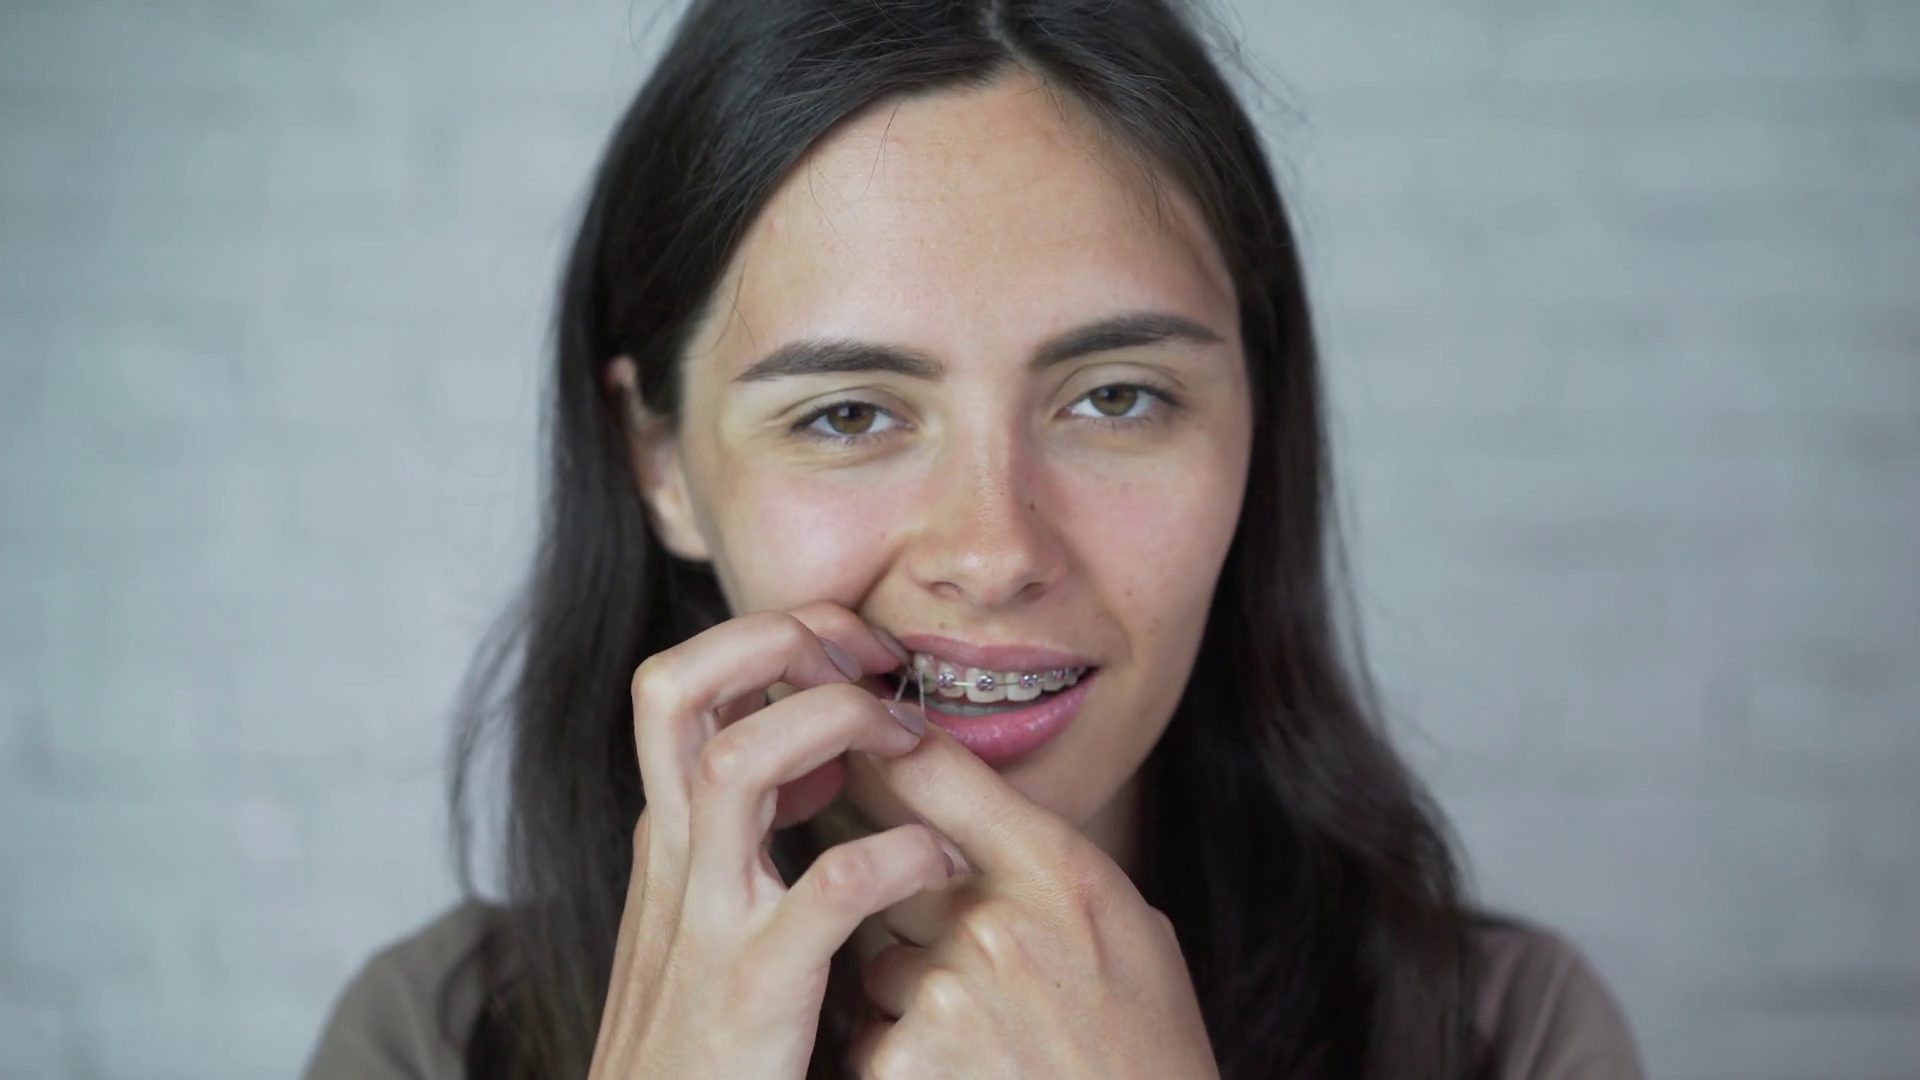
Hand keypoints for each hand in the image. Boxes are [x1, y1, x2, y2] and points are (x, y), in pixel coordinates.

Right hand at [588, 604, 960, 1079]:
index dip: (772, 639)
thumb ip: (753, 835)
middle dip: (776, 641)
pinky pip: (829, 890)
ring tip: (911, 742)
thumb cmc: (705, 1039)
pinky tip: (940, 863)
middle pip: (674, 688)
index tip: (859, 659)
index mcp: (671, 835)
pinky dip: (895, 856)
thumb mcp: (712, 918)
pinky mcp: (754, 991)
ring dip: (834, 724)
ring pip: (737, 762)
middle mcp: (674, 859)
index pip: (686, 683)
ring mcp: (706, 922)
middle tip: (872, 665)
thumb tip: (827, 760)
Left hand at [846, 725, 1219, 1079]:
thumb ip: (1050, 865)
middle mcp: (991, 920)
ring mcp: (942, 993)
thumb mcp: (1133, 925)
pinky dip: (904, 1058)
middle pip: (896, 873)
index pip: (939, 770)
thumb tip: (980, 815)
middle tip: (983, 963)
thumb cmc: (1146, 1043)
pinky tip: (965, 1074)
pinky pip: (869, 1035)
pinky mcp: (902, 1063)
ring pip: (880, 963)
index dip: (897, 753)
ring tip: (984, 1034)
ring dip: (912, 994)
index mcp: (1054, 869)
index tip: (878, 745)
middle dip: (924, 914)